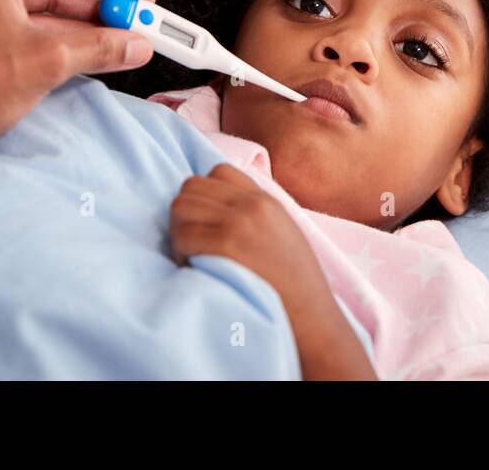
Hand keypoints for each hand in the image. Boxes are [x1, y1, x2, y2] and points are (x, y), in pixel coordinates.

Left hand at [168, 162, 377, 379]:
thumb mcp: (283, 234)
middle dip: (185, 212)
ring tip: (192, 254)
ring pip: (181, 205)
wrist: (310, 316)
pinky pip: (182, 235)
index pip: (217, 171)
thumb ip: (256, 215)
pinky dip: (180, 252)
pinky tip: (193, 267)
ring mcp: (239, 223)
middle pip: (192, 185)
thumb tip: (217, 211)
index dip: (204, 196)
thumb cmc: (295, 286)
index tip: (206, 222)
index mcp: (266, 200)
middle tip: (192, 241)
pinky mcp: (226, 246)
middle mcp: (252, 204)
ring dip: (178, 230)